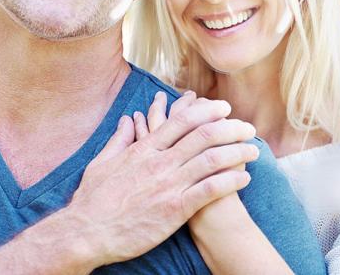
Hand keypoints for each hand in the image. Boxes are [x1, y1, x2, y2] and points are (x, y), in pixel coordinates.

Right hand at [66, 95, 259, 266]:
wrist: (86, 233)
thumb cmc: (92, 200)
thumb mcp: (102, 162)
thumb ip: (119, 139)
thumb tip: (129, 119)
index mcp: (144, 149)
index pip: (181, 120)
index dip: (206, 111)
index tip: (223, 108)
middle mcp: (159, 162)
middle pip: (204, 135)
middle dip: (230, 128)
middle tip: (247, 127)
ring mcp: (168, 185)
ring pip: (211, 160)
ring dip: (237, 152)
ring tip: (253, 152)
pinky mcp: (174, 210)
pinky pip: (209, 191)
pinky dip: (230, 181)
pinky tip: (244, 179)